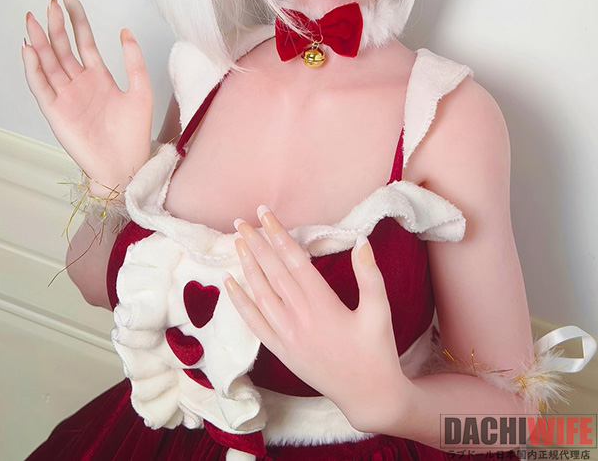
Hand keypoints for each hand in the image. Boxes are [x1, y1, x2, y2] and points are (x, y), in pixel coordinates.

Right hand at [22, 0, 152, 194]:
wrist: (126, 164)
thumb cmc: (134, 133)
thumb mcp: (140, 90)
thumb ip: (133, 61)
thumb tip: (125, 30)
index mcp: (99, 76)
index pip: (84, 40)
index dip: (76, 18)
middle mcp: (79, 83)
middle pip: (63, 47)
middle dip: (55, 24)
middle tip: (49, 2)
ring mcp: (66, 96)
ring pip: (48, 62)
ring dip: (40, 41)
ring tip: (32, 20)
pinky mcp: (56, 111)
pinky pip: (41, 86)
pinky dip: (33, 68)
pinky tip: (30, 49)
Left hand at [224, 205, 410, 433]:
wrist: (368, 397)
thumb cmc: (377, 352)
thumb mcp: (380, 311)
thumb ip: (370, 274)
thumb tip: (361, 240)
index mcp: (323, 305)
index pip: (294, 260)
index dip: (279, 235)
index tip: (265, 214)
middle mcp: (300, 318)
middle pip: (272, 273)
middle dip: (255, 244)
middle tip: (240, 221)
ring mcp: (287, 337)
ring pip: (260, 295)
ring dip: (247, 267)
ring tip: (237, 243)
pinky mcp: (282, 352)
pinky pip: (255, 324)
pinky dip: (240, 303)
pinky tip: (230, 285)